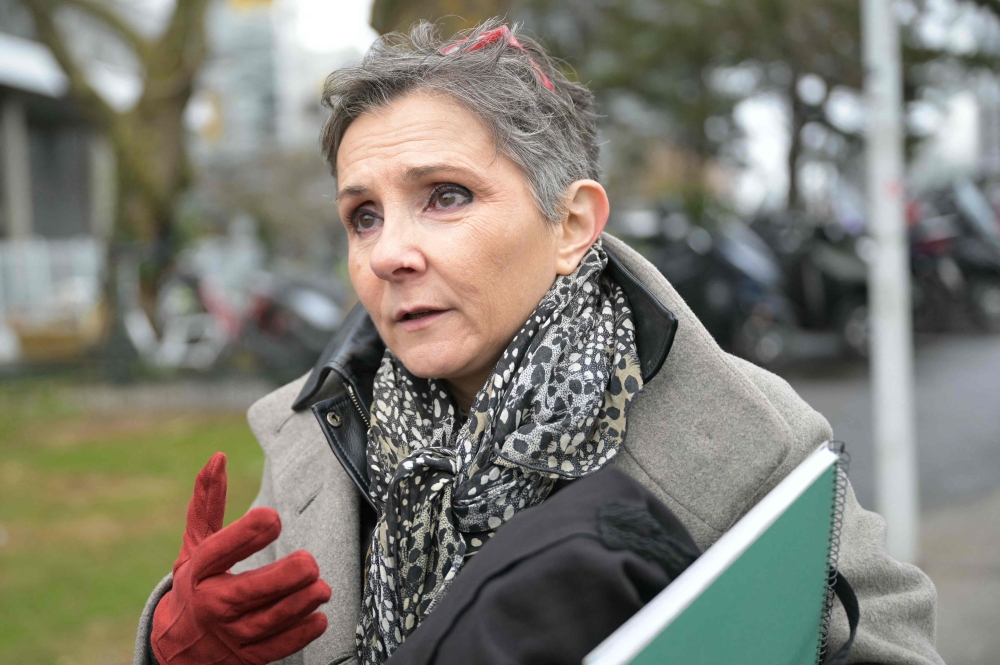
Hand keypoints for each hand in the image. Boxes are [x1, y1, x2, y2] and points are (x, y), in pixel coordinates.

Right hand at [151, 453, 330, 664]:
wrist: (177, 647)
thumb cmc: (195, 584)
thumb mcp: (194, 545)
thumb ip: (207, 503)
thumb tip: (218, 457)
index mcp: (198, 572)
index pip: (219, 552)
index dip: (245, 534)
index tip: (273, 517)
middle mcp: (212, 604)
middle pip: (247, 593)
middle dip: (281, 579)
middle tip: (309, 562)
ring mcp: (230, 635)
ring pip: (267, 622)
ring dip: (298, 605)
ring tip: (321, 587)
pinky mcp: (248, 658)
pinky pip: (276, 648)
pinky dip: (299, 635)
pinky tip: (319, 618)